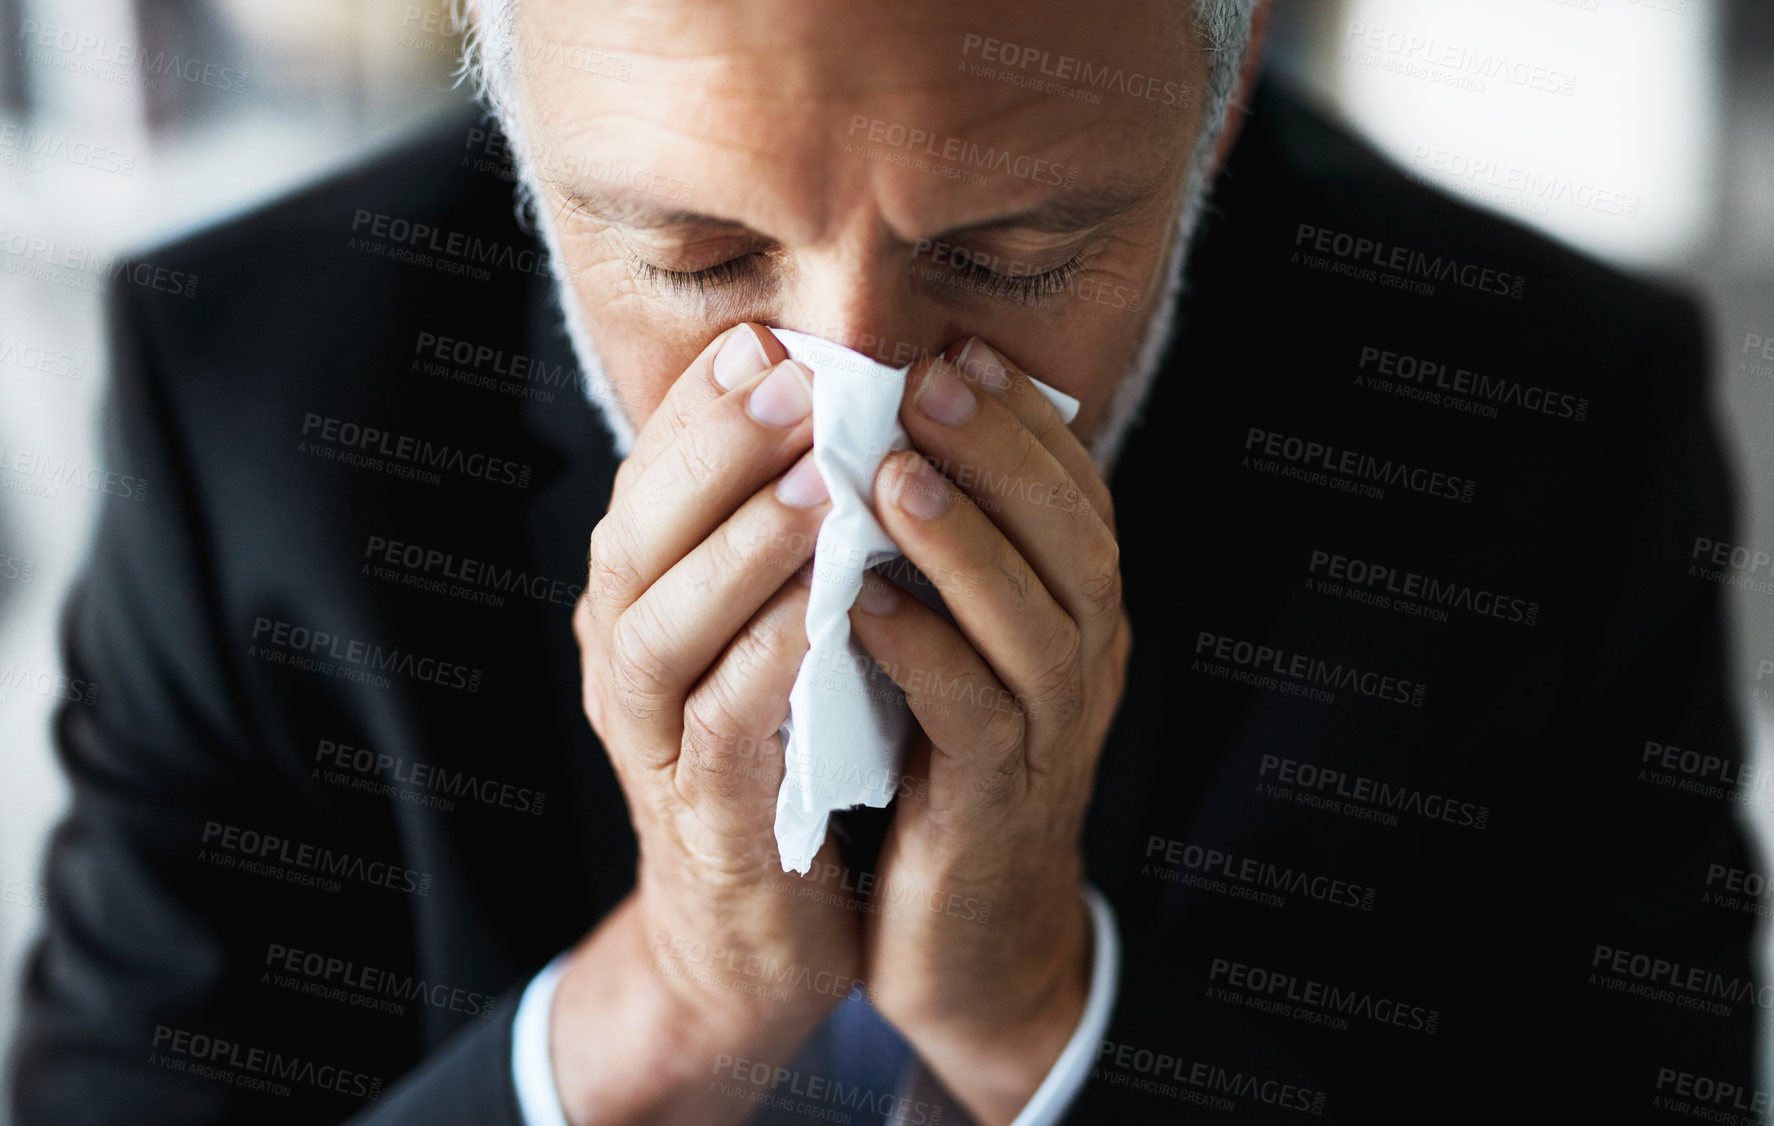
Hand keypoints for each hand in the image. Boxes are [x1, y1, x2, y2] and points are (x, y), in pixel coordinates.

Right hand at [552, 324, 861, 1124]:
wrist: (755, 932)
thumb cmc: (779, 751)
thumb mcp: (770, 627)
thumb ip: (783, 538)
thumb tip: (839, 412)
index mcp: (639, 599)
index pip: (650, 481)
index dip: (704, 408)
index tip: (771, 339)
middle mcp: (624, 658)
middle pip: (640, 536)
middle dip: (714, 452)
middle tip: (795, 383)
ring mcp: (650, 740)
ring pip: (666, 627)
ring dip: (738, 549)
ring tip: (817, 483)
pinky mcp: (698, 816)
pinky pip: (720, 728)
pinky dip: (765, 663)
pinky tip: (826, 612)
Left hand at [847, 337, 1130, 1124]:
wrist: (965, 938)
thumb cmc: (941, 765)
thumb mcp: (957, 645)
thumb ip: (943, 558)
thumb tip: (883, 436)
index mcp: (1078, 615)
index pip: (1075, 494)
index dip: (1022, 421)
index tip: (956, 350)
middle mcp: (1086, 665)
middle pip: (1071, 541)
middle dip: (1000, 453)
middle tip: (926, 383)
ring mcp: (1053, 738)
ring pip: (1035, 624)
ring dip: (966, 543)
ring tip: (890, 474)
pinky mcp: (1000, 808)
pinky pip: (975, 719)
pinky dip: (923, 654)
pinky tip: (861, 604)